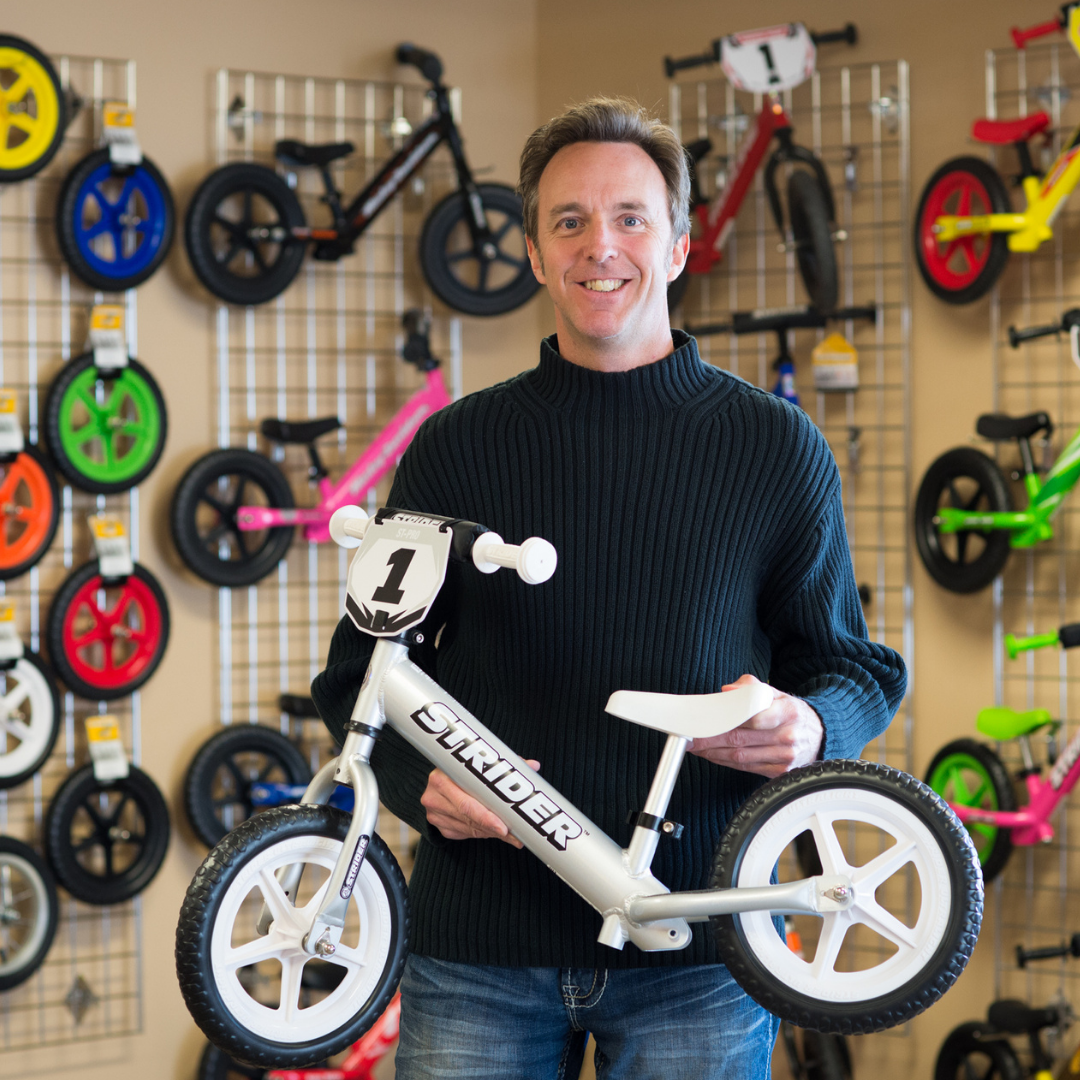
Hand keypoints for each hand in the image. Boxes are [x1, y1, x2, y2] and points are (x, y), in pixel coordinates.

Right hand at [420, 760, 540, 847]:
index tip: (505, 826)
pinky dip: (483, 833)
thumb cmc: (461, 767)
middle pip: (469, 818)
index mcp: (442, 777)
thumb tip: (532, 765)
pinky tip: (496, 832)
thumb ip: (503, 764)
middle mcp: (434, 797)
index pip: (466, 803)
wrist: (438, 777)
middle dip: (495, 828)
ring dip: (493, 833)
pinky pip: (466, 833)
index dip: (487, 816)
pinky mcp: (440, 826)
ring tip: (513, 836)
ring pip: (470, 828)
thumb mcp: (476, 762)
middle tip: (515, 835)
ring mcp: (436, 814)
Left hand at [688, 674, 822, 777]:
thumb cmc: (791, 712)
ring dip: (713, 753)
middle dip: (710, 738)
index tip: (705, 719)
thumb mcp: (776, 693)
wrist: (818, 735)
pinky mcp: (780, 771)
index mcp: (788, 712)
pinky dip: (725, 762)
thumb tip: (727, 690)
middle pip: (740, 739)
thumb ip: (751, 687)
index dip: (726, 719)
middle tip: (690, 736)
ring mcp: (784, 756)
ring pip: (740, 756)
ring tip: (695, 746)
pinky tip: (712, 755)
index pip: (754, 717)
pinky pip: (746, 767)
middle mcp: (787, 736)